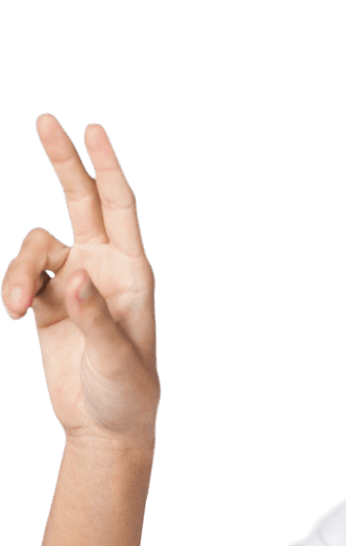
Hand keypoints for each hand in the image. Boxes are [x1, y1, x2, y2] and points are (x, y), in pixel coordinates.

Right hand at [2, 113, 159, 446]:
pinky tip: (14, 309)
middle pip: (80, 202)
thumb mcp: (118, 358)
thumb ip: (95, 317)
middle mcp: (104, 269)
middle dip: (63, 162)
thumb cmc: (128, 392)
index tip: (93, 128)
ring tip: (15, 305)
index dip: (107, 168)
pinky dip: (12, 285)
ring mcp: (73, 283)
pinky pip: (21, 275)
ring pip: (35, 246)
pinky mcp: (47, 303)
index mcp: (134, 273)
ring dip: (18, 268)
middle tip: (45, 119)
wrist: (105, 425)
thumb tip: (74, 278)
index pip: (121, 208)